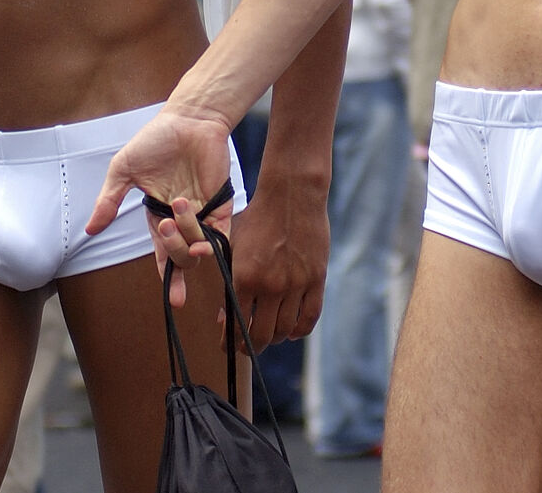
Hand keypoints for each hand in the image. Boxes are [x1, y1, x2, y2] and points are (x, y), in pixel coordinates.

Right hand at [86, 102, 237, 307]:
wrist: (188, 119)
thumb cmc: (155, 140)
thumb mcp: (123, 170)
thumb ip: (109, 201)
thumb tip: (90, 230)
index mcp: (158, 216)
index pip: (163, 255)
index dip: (168, 277)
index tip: (173, 301)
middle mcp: (181, 220)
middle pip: (181, 257)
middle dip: (174, 255)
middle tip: (165, 228)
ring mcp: (203, 214)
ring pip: (198, 248)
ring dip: (187, 236)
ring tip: (180, 203)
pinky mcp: (221, 204)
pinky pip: (220, 234)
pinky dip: (210, 241)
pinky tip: (202, 238)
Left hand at [227, 173, 329, 347]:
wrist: (292, 194)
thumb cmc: (258, 217)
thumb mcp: (235, 245)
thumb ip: (229, 280)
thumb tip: (225, 315)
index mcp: (245, 276)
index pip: (236, 323)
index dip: (230, 341)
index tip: (228, 347)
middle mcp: (271, 286)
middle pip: (261, 334)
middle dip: (250, 346)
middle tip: (246, 348)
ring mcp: (296, 284)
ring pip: (284, 330)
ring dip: (274, 338)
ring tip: (267, 337)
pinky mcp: (317, 280)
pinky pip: (309, 317)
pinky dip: (299, 331)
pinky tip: (291, 331)